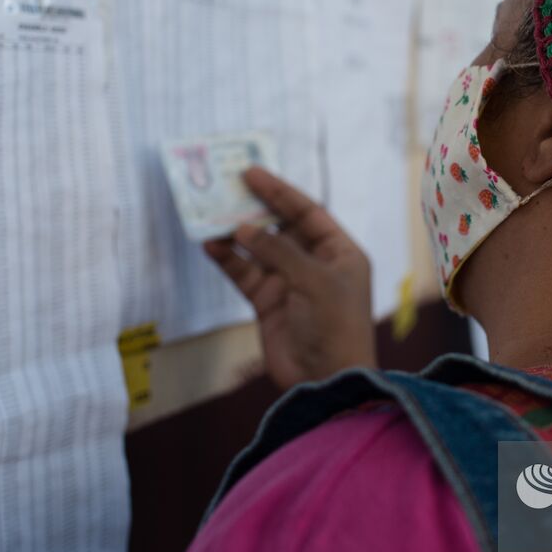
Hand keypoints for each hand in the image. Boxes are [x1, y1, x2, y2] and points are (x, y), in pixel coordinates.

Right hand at [205, 167, 375, 389]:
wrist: (326, 379)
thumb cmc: (335, 325)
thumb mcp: (315, 281)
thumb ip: (279, 251)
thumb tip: (245, 228)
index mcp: (340, 251)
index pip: (308, 212)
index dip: (280, 191)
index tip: (251, 172)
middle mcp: (315, 263)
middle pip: (280, 226)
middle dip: (254, 207)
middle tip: (225, 186)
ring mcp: (289, 282)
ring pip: (258, 248)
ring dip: (236, 233)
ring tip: (211, 215)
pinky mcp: (267, 302)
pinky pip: (244, 273)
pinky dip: (228, 259)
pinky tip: (211, 245)